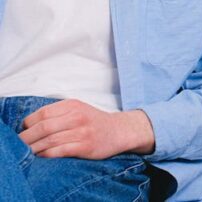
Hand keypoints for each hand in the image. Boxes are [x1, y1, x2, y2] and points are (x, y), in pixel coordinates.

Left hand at [20, 99, 154, 158]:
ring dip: (34, 149)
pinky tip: (42, 156)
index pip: (42, 113)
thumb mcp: (77, 109)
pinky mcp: (86, 146)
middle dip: (26, 138)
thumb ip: (57, 113)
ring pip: (49, 141)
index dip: (28, 123)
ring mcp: (82, 132)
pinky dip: (47, 155)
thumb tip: (29, 125)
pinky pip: (60, 151)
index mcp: (73, 105)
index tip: (24, 131)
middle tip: (20, 144)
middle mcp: (77, 117)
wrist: (119, 130)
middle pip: (43, 127)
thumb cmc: (93, 121)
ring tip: (28, 152)